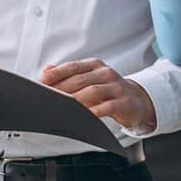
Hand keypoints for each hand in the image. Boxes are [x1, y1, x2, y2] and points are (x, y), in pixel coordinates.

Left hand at [41, 58, 156, 131]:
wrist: (136, 100)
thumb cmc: (108, 90)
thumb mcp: (90, 78)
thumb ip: (68, 74)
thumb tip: (46, 70)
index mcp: (95, 65)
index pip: (73, 67)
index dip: (57, 73)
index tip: (43, 80)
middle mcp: (106, 73)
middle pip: (80, 79)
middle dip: (62, 88)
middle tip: (49, 97)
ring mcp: (116, 87)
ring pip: (93, 91)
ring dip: (76, 99)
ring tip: (63, 105)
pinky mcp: (123, 103)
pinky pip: (108, 107)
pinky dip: (95, 111)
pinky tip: (85, 115)